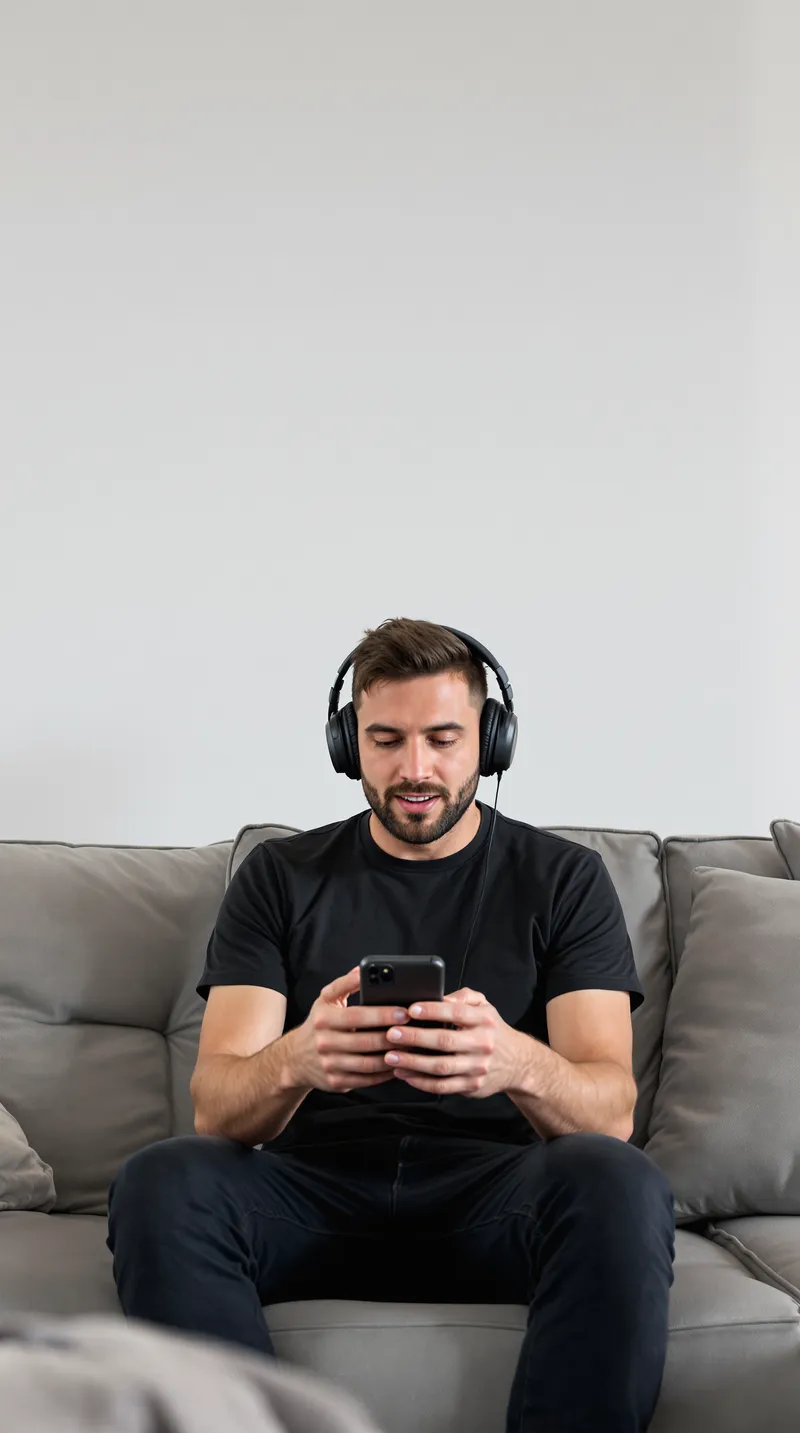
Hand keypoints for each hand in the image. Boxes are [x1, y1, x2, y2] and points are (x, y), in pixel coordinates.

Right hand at [285, 966, 408, 1094]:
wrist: (295, 1058)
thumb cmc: (318, 1024)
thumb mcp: (325, 1000)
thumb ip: (345, 984)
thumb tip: (362, 970)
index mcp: (324, 1019)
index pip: (357, 1016)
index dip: (382, 1014)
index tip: (404, 1012)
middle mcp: (325, 1042)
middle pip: (366, 1041)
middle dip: (393, 1036)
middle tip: (413, 1030)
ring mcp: (330, 1065)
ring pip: (368, 1063)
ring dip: (392, 1057)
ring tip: (410, 1047)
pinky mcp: (336, 1082)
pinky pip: (366, 1079)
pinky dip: (385, 1074)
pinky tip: (397, 1064)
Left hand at [382, 986, 524, 1097]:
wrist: (517, 1063)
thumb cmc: (492, 1030)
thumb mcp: (485, 1006)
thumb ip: (464, 997)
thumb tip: (440, 996)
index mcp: (484, 1020)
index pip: (456, 1012)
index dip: (432, 1010)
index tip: (410, 1009)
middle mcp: (482, 1044)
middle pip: (445, 1041)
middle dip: (415, 1037)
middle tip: (392, 1034)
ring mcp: (477, 1067)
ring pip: (441, 1066)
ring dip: (413, 1062)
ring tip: (391, 1057)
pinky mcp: (472, 1086)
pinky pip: (443, 1086)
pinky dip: (421, 1082)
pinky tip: (405, 1075)